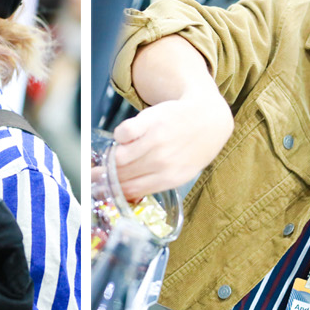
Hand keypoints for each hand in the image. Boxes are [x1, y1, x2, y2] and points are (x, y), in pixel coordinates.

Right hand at [112, 95, 233, 201]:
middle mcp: (161, 162)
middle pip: (121, 175)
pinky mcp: (151, 121)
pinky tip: (129, 136)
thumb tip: (126, 192)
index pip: (129, 190)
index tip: (102, 187)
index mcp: (169, 178)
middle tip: (100, 171)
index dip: (111, 190)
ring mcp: (156, 141)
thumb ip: (156, 182)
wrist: (209, 118)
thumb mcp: (182, 171)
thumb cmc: (193, 146)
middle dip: (106, 175)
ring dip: (114, 156)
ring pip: (119, 157)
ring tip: (119, 152)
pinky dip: (120, 136)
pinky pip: (122, 133)